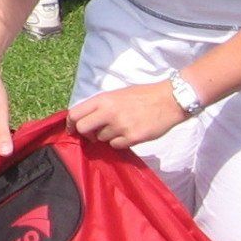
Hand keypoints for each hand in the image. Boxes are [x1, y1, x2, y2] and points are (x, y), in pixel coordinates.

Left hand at [67, 82, 186, 150]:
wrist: (169, 100)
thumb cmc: (142, 95)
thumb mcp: (117, 95)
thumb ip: (101, 106)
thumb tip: (85, 119)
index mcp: (103, 99)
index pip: (75, 113)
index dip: (71, 123)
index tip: (73, 129)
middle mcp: (109, 112)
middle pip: (83, 128)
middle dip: (85, 133)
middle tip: (93, 134)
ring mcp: (120, 126)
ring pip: (101, 139)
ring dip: (106, 137)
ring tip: (121, 128)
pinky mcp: (132, 138)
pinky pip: (116, 146)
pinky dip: (119, 142)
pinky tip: (129, 134)